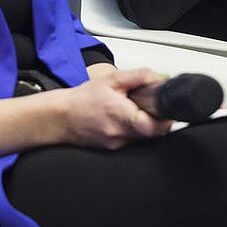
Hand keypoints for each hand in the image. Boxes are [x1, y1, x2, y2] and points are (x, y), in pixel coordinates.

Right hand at [56, 67, 172, 149]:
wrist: (61, 117)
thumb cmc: (83, 99)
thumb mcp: (112, 79)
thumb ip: (139, 76)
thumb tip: (159, 78)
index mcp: (121, 115)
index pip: (154, 127)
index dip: (165, 119)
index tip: (165, 110)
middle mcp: (120, 134)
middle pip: (152, 134)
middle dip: (158, 122)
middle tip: (153, 109)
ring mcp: (117, 144)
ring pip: (143, 139)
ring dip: (145, 127)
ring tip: (136, 113)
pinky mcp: (113, 149)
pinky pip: (132, 142)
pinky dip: (133, 132)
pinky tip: (124, 121)